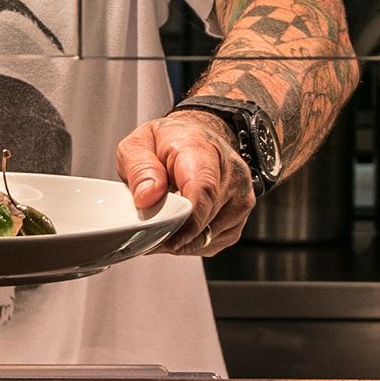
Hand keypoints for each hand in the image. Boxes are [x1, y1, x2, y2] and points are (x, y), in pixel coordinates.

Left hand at [116, 111, 254, 257]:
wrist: (197, 136)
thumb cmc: (170, 141)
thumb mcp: (139, 144)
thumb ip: (139, 169)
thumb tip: (148, 198)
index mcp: (204, 151)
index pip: (204, 191)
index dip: (184, 220)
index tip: (163, 235)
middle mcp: (231, 174)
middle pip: (203, 220)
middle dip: (171, 232)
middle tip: (146, 228)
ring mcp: (240, 198)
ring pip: (207, 238)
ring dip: (180, 239)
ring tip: (165, 218)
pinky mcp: (239, 219)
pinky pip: (212, 244)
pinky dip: (191, 241)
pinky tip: (180, 225)